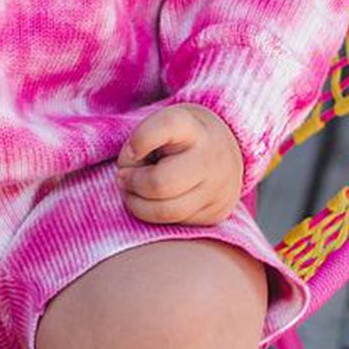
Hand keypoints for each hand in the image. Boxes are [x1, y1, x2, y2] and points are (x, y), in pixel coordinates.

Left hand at [118, 105, 244, 225]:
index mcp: (192, 128)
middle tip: (123, 177)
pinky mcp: (215, 214)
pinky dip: (155, 215)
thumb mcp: (160, 124)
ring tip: (133, 191)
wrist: (224, 152)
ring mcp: (217, 189)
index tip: (131, 149)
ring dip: (138, 204)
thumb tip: (126, 178)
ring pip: (164, 212)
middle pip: (159, 183)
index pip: (166, 127)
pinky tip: (155, 201)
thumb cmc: (179, 138)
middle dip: (132, 183)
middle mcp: (211, 158)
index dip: (139, 140)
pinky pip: (174, 224)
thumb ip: (139, 143)